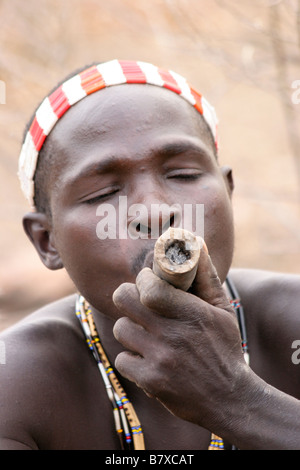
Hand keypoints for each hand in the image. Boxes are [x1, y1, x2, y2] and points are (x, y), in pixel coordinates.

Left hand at [112, 249, 247, 429]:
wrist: (230, 399)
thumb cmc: (225, 349)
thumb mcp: (222, 311)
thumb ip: (206, 277)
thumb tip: (197, 244)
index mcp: (192, 314)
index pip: (148, 287)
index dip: (141, 280)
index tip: (146, 282)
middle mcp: (173, 335)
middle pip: (124, 300)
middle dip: (127, 296)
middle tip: (137, 301)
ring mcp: (160, 360)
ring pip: (120, 329)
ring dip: (130, 329)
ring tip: (145, 333)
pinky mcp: (150, 381)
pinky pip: (122, 359)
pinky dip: (131, 358)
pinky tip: (147, 359)